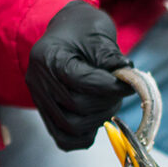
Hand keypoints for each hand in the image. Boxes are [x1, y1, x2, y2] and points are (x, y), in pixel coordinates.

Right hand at [25, 1, 130, 150]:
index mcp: (49, 56)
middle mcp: (38, 80)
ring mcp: (40, 99)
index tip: (129, 84)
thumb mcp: (99, 34)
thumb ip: (111, 57)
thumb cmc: (83, 28)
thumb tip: (128, 78)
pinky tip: (97, 119)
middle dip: (107, 102)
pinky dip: (84, 136)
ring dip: (98, 119)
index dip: (111, 86)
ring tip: (110, 102)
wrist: (66, 30)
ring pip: (71, 127)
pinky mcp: (46, 113)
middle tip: (120, 91)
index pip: (81, 81)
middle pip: (77, 106)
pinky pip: (63, 138)